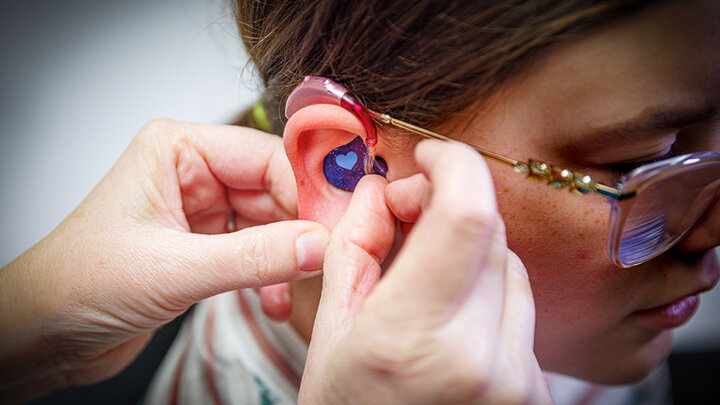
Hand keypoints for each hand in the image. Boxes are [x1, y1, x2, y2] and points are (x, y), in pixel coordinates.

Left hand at [0, 119, 328, 402]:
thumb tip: (319, 244)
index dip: (307, 189)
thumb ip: (255, 257)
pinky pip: (256, 250)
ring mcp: (200, 209)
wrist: (45, 333)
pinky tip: (272, 300)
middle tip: (330, 259)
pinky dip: (270, 275)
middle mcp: (191, 172)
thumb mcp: (175, 269)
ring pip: (270, 222)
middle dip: (301, 227)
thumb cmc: (79, 283)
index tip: (338, 223)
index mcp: (177, 149)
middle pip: (274, 189)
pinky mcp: (205, 244)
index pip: (265, 156)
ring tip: (297, 285)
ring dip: (287, 257)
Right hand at [299, 140, 550, 403]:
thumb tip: (384, 187)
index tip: (430, 155)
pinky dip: (488, 293)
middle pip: (490, 231)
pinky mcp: (537, 390)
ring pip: (510, 267)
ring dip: (471, 253)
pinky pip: (520, 308)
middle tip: (410, 216)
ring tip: (427, 284)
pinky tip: (452, 320)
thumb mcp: (331, 331)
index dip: (454, 164)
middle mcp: (479, 359)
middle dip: (451, 205)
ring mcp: (518, 379)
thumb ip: (356, 246)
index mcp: (411, 339)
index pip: (466, 216)